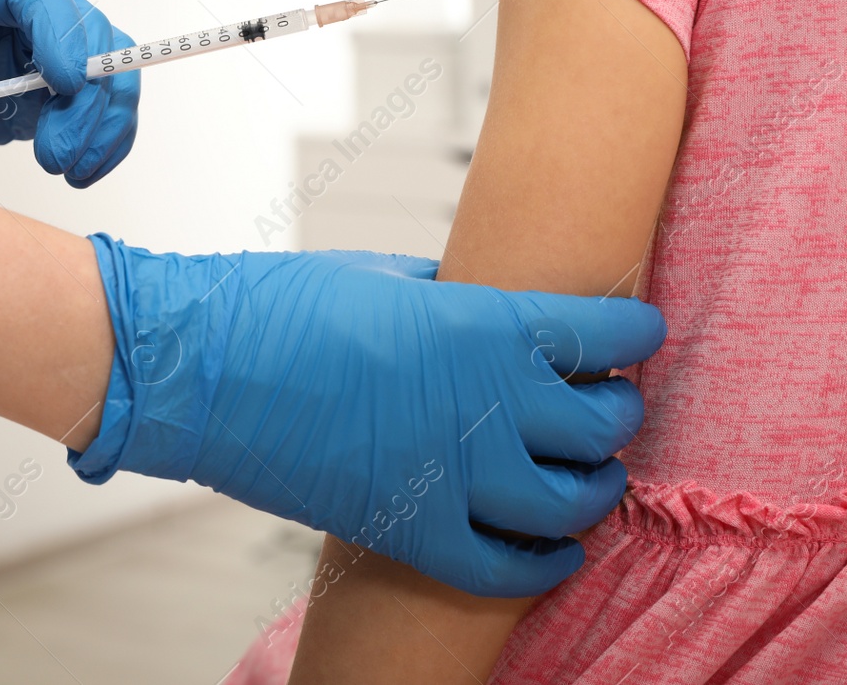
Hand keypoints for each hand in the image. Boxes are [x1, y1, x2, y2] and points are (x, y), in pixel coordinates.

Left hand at [0, 0, 138, 183]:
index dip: (59, 27)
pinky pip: (90, 110)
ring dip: (101, 121)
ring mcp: (25, 56)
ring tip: (68, 168)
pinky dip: (100, 139)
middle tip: (60, 149)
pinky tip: (82, 171)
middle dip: (89, 90)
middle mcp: (4, 15)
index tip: (63, 81)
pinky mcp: (34, 100)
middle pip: (84, 30)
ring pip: (101, 71)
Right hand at [72, 238, 665, 597]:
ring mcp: (453, 474)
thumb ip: (456, 297)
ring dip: (595, 490)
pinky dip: (544, 565)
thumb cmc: (284, 307)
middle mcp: (487, 403)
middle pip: (601, 424)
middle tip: (609, 406)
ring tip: (594, 479)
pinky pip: (506, 569)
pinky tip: (557, 550)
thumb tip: (490, 305)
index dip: (636, 334)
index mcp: (485, 325)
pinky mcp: (412, 530)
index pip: (604, 335)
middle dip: (617, 415)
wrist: (204, 370)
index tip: (642, 334)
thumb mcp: (386, 277)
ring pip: (572, 503)